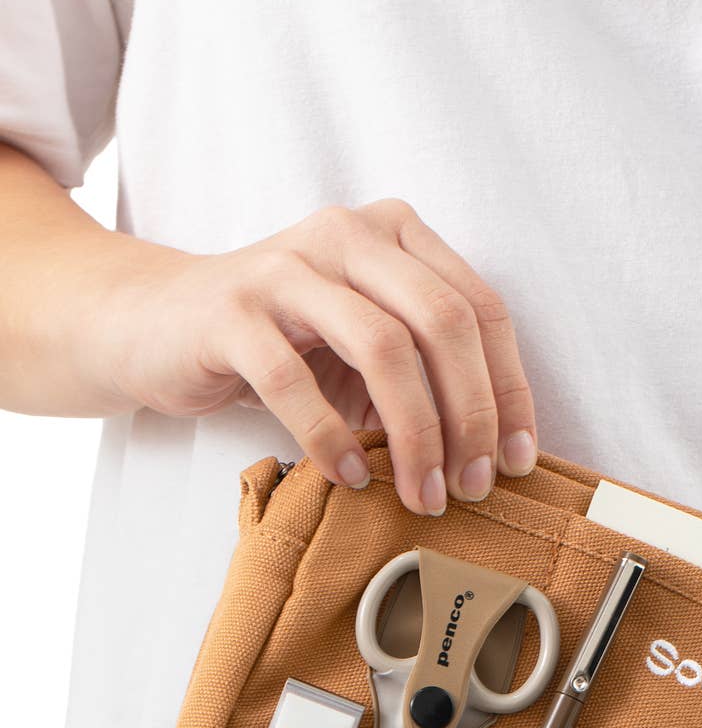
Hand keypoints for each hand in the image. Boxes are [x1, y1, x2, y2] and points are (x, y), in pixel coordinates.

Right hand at [89, 199, 536, 515]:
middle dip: (471, 416)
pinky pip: (295, 381)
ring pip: (383, 348)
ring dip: (415, 434)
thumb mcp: (367, 348)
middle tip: (470, 486)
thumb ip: (429, 375)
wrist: (155, 325)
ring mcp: (286, 267)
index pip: (481, 310)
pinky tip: (349, 477)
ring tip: (420, 492)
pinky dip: (332, 439)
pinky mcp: (230, 311)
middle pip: (443, 324)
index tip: (520, 461)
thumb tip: (500, 455)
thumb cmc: (282, 343)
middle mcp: (348, 235)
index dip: (509, 391)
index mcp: (396, 234)